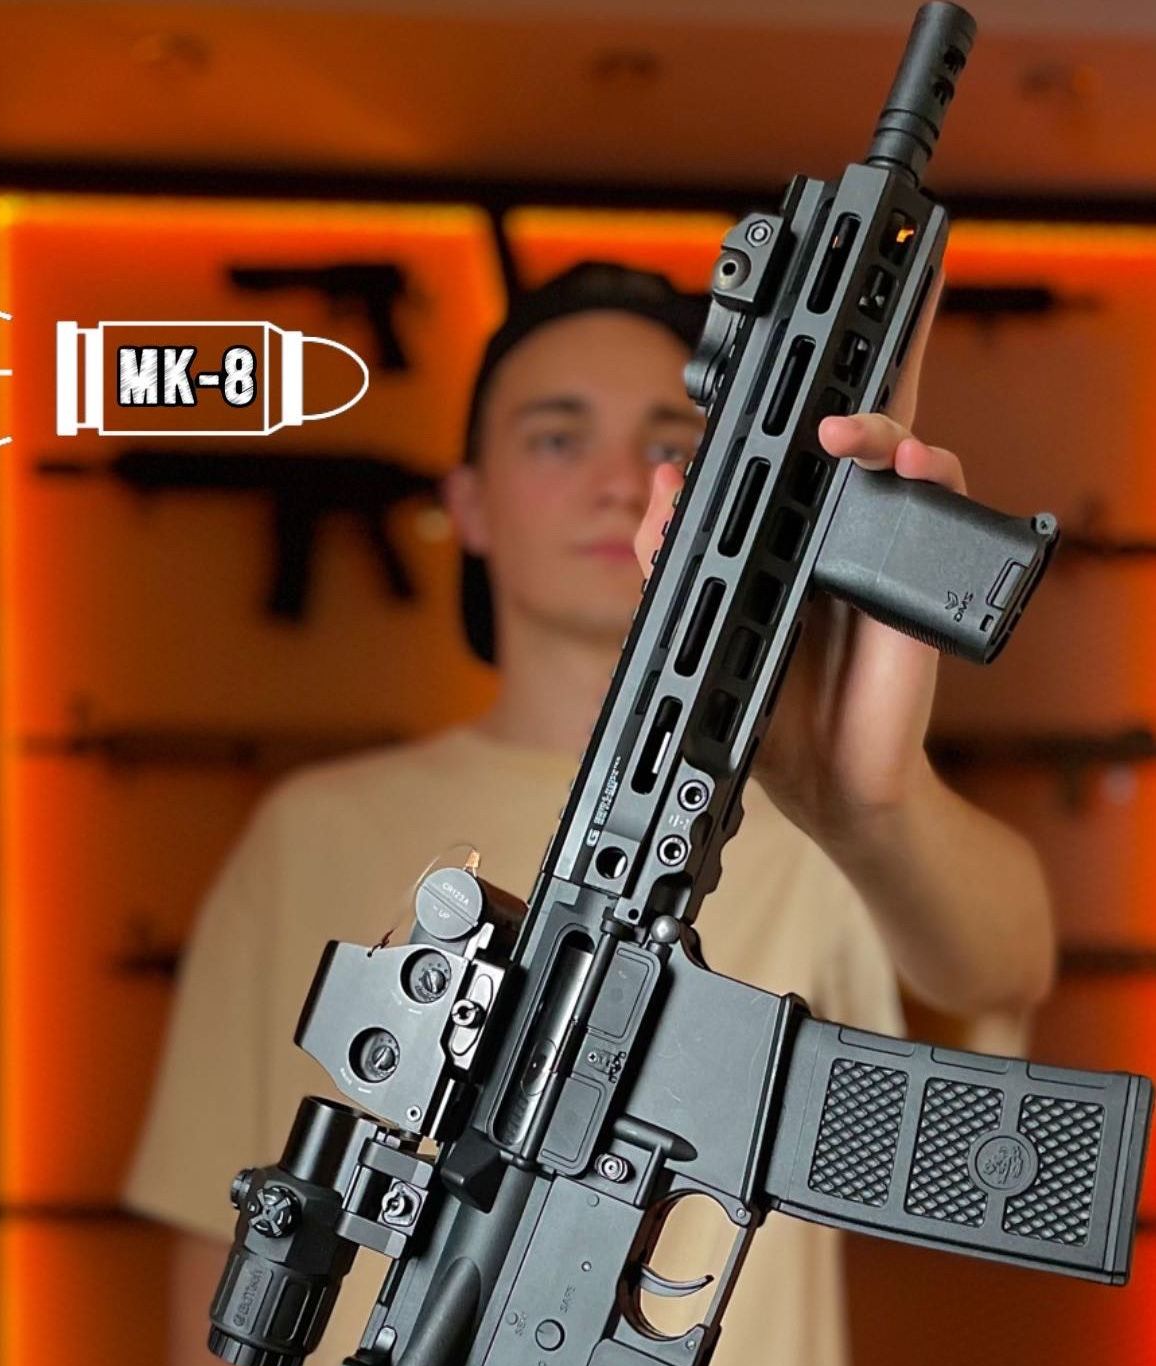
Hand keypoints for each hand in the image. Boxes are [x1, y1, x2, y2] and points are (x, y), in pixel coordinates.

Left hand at [635, 274, 952, 853]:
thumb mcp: (703, 630)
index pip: (798, 445)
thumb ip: (671, 562)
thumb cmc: (774, 713)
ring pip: (899, 450)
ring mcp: (887, 550)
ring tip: (844, 431)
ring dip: (878, 422)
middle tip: (828, 343)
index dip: (796, 391)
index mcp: (790, 535)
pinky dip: (926, 476)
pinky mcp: (921, 581)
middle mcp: (842, 530)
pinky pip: (938, 508)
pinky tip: (904, 464)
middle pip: (862, 425)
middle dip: (865, 362)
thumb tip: (661, 482)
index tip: (778, 345)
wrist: (827, 788)